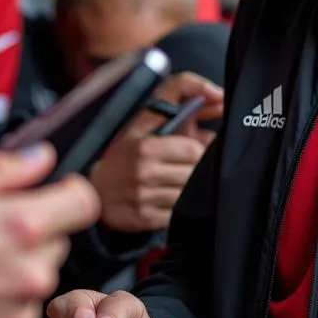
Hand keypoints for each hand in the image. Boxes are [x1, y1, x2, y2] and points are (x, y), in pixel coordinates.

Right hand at [0, 144, 100, 317]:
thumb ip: (5, 168)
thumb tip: (42, 158)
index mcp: (21, 226)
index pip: (84, 203)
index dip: (68, 193)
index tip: (52, 194)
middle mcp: (27, 276)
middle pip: (57, 244)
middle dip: (32, 235)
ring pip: (34, 286)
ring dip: (13, 277)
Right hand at [90, 72, 221, 232]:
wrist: (97, 187)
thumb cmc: (129, 149)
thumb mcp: (147, 118)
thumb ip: (181, 99)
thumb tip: (219, 98)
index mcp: (145, 146)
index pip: (192, 150)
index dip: (199, 150)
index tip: (193, 151)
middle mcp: (144, 172)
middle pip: (194, 173)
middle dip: (196, 169)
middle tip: (186, 167)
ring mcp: (144, 197)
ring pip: (188, 195)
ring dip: (189, 189)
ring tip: (177, 182)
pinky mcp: (145, 218)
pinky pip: (177, 214)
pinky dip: (178, 207)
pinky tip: (168, 198)